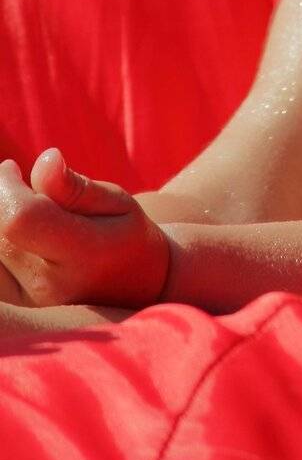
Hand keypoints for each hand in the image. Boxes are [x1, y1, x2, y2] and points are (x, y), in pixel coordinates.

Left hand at [0, 150, 169, 308]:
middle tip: (21, 185)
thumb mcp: (115, 200)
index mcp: (83, 253)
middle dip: (1, 197)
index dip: (5, 187)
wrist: (131, 284)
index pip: (20, 219)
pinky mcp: (11, 300)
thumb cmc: (123, 232)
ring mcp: (25, 298)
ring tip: (18, 207)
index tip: (14, 168)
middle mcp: (49, 283)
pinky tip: (10, 228)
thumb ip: (74, 186)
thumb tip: (45, 159)